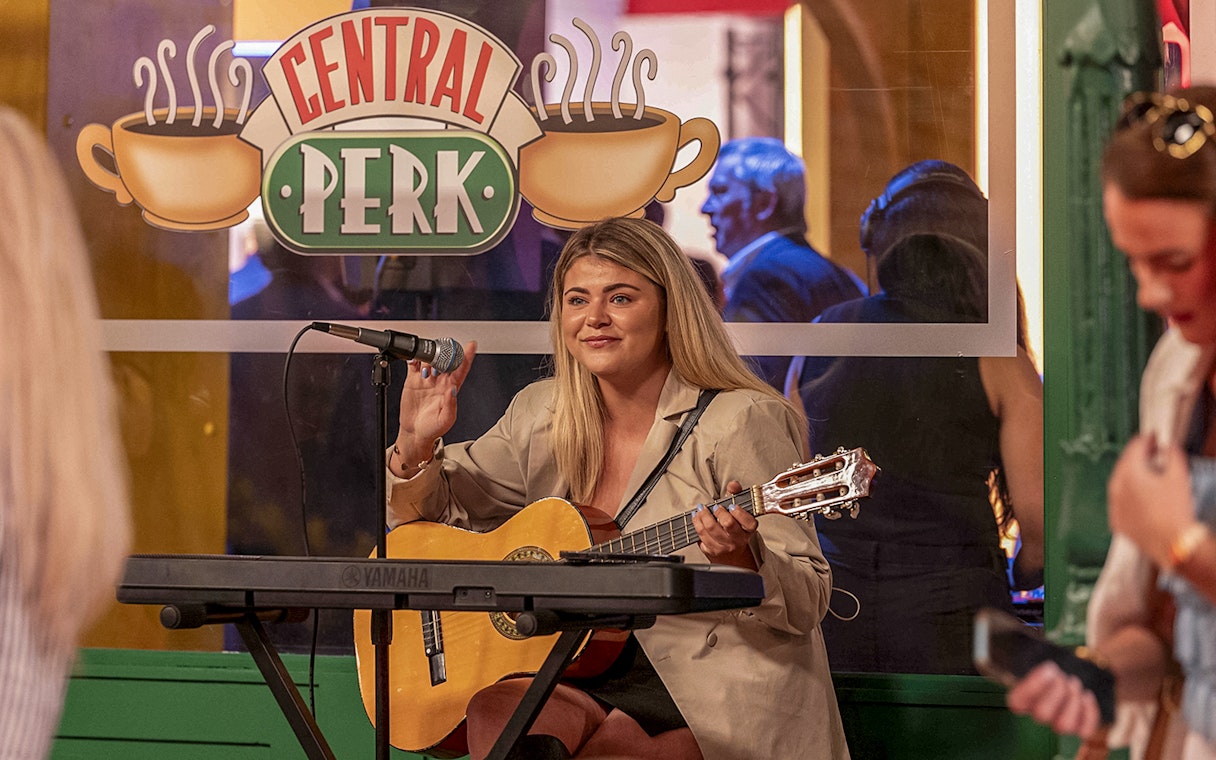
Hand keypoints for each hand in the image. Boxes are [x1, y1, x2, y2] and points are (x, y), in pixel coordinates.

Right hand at [394, 341, 476, 463]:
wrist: (415, 433)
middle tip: (443, 351)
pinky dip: (413, 359)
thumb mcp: (446, 419)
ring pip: (429, 360)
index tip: (471, 346)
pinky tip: (413, 358)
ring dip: (429, 357)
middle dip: (446, 353)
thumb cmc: (433, 428)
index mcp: (451, 388)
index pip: (461, 370)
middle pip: (445, 361)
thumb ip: (450, 404)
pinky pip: (413, 365)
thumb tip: (453, 389)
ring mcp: (427, 379)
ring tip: (427, 363)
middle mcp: (440, 381)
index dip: (467, 357)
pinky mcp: (413, 380)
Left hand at [693, 481, 758, 569]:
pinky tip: (697, 518)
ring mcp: (725, 547)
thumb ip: (735, 494)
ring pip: (710, 529)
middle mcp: (738, 540)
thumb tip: (733, 484)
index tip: (731, 506)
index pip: (747, 521)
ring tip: (700, 510)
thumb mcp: (738, 510)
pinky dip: (696, 524)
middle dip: (718, 511)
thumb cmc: (734, 528)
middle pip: (728, 523)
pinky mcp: (712, 551)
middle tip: (714, 507)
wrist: (731, 554)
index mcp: (748, 529)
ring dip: (702, 516)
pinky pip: (701, 536)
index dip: (739, 512)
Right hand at [1005, 661, 1102, 739]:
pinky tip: (1087, 695)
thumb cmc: (1050, 666)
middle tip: (1062, 676)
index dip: (1034, 686)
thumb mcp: (1038, 658)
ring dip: (1072, 701)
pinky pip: (1084, 731)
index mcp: (1020, 699)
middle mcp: (1036, 716)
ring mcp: (1057, 725)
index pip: (1017, 702)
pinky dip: (1089, 712)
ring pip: (1063, 725)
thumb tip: (1044, 660)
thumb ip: (1033, 658)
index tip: (1049, 668)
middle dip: (1057, 691)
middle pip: (1042, 714)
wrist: (1069, 675)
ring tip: (1074, 682)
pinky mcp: (1078, 729)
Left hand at [1107, 434, 1193, 567]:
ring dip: (1131, 475)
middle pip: (1124, 464)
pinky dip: (1128, 495)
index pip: (1134, 448)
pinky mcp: (1117, 521)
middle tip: (1150, 451)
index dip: (1146, 440)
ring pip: (1119, 483)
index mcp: (1129, 474)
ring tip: (1147, 473)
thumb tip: (1168, 446)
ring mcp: (1114, 506)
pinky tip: (1141, 496)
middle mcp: (1116, 488)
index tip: (1153, 437)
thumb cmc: (1176, 512)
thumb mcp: (1179, 477)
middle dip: (1137, 456)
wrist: (1173, 544)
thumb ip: (1173, 455)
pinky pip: (1119, 502)